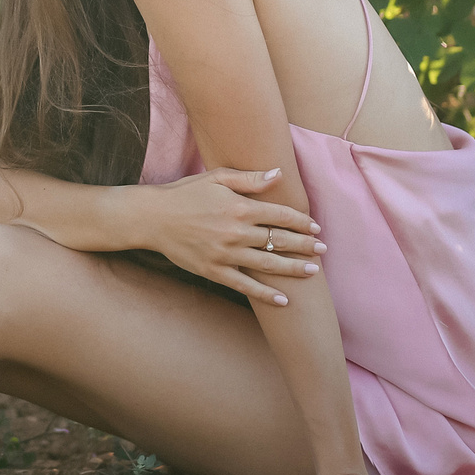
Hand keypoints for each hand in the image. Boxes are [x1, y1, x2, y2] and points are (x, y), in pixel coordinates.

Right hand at [116, 167, 323, 306]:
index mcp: (240, 207)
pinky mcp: (214, 271)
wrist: (151, 218)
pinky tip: (284, 300)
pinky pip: (245, 285)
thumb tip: (279, 174)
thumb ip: (249, 178)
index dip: (302, 221)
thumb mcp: (216, 178)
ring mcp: (226, 254)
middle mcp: (236, 232)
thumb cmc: (184, 193)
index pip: (280, 215)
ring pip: (268, 264)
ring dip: (293, 269)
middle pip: (280, 240)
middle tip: (323, 250)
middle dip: (305, 246)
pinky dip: (266, 295)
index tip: (315, 227)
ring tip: (312, 272)